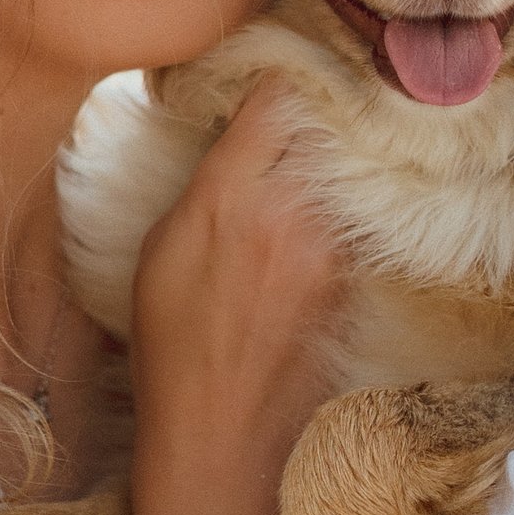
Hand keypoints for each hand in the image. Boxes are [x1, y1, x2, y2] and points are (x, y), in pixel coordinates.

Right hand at [131, 79, 341, 463]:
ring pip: (341, 179)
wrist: (218, 427)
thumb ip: (206, 186)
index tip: (266, 90)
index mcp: (229, 195)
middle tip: (292, 125)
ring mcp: (329, 250)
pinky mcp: (352, 284)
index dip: (273, 87)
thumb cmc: (170, 341)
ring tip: (302, 183)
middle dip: (306, 123)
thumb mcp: (161, 249)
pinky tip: (310, 238)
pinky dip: (334, 222)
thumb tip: (235, 145)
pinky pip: (350, 228)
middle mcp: (288, 212)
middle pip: (319, 130)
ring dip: (324, 174)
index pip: (275, 101)